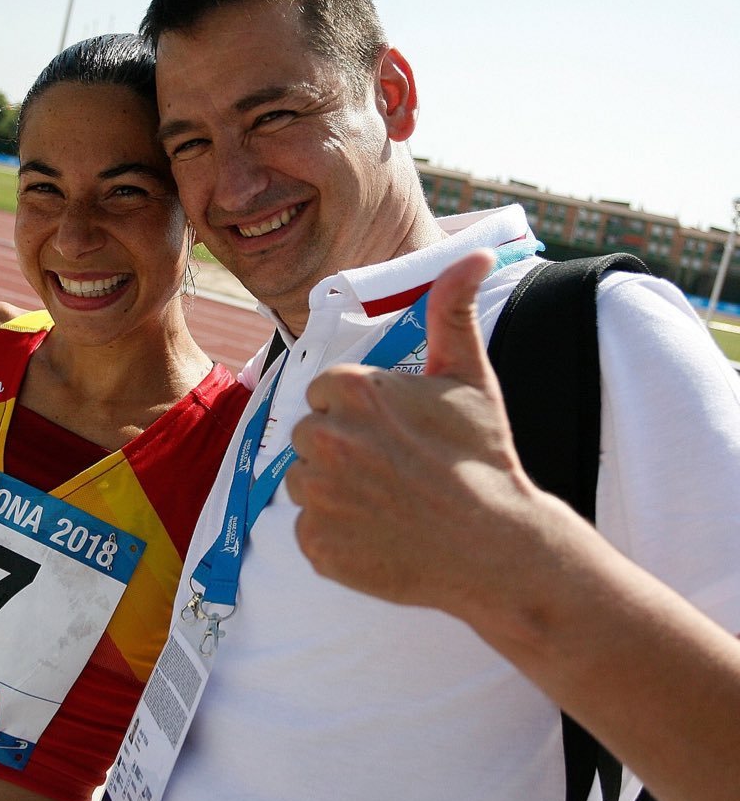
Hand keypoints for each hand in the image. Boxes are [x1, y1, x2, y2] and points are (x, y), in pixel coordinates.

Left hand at [286, 250, 538, 610]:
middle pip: (310, 436)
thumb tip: (474, 254)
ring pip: (305, 483)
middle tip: (392, 469)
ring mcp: (318, 496)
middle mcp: (325, 438)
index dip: (357, 411)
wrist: (496, 546)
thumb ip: (453, 311)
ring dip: (334, 491)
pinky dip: (336, 536)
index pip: (324, 392)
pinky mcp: (317, 545)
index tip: (392, 431)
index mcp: (352, 390)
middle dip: (341, 447)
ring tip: (386, 502)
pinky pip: (310, 531)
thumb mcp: (470, 375)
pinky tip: (378, 535)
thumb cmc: (482, 457)